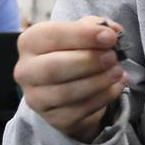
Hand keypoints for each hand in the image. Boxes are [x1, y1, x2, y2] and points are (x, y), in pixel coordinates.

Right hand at [14, 16, 129, 142]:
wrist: (71, 89)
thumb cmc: (74, 53)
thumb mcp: (82, 33)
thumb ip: (96, 26)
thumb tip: (112, 30)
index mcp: (29, 42)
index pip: (52, 36)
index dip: (83, 36)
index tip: (110, 37)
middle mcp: (26, 71)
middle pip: (54, 68)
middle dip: (89, 61)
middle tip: (113, 57)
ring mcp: (37, 98)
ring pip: (66, 93)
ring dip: (98, 81)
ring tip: (118, 71)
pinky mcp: (54, 119)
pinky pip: (80, 110)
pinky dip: (103, 97)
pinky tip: (117, 86)